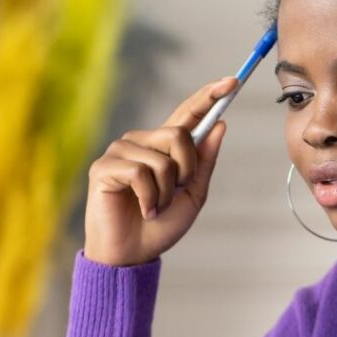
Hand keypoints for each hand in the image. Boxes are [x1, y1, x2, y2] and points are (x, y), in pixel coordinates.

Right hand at [82, 76, 238, 266]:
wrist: (132, 255)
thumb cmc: (160, 226)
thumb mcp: (193, 195)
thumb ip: (204, 162)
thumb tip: (220, 124)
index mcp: (163, 147)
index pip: (187, 113)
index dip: (208, 96)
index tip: (232, 81)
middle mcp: (141, 142)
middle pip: (178, 133)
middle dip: (187, 169)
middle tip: (175, 194)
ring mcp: (121, 151)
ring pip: (162, 158)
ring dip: (166, 192)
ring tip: (154, 208)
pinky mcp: (104, 167)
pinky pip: (140, 173)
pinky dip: (150, 199)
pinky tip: (143, 210)